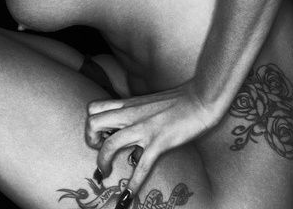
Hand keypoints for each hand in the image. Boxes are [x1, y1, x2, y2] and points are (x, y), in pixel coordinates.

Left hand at [85, 82, 220, 196]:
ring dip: (102, 162)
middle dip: (90, 141)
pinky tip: (128, 195)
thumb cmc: (179, 100)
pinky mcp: (159, 142)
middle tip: (100, 151)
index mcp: (128, 105)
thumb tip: (129, 131)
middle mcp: (131, 115)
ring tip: (105, 173)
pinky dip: (133, 183)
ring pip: (109, 145)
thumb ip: (135, 113)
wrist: (202, 98)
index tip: (99, 136)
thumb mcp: (148, 102)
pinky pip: (141, 166)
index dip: (91, 124)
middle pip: (92, 123)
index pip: (94, 109)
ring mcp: (144, 128)